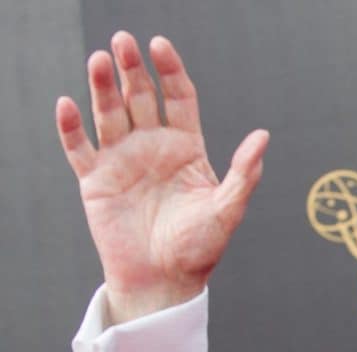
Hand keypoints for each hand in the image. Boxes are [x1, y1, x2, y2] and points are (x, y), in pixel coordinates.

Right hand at [56, 31, 268, 322]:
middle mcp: (153, 147)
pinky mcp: (96, 181)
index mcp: (186, 148)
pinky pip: (79, 147)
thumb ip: (243, 173)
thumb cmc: (200, 248)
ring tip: (99, 60)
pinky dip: (71, 127)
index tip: (160, 46)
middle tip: (123, 41)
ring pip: (109, 113)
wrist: (165, 281)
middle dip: (132, 69)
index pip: (178, 98)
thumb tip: (263, 137)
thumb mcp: (227, 209)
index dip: (170, 70)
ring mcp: (123, 161)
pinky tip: (69, 104)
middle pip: (140, 97)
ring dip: (102, 86)